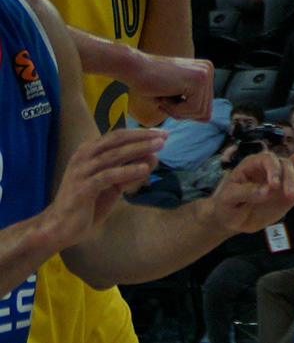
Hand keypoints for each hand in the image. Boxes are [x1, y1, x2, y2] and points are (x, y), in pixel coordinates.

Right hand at [34, 128, 167, 248]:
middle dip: (142, 137)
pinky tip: (145, 169)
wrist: (60, 227)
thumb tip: (154, 157)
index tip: (162, 133)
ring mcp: (81, 172)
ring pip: (113, 155)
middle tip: (164, 136)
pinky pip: (108, 176)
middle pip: (116, 141)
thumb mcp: (114, 186)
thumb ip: (131, 172)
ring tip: (159, 147)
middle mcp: (83, 157)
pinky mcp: (82, 188)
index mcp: (89, 152)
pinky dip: (127, 171)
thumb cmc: (88, 203)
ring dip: (138, 149)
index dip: (140, 133)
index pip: (117, 136)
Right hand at [124, 51, 214, 120]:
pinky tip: (163, 96)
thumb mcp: (175, 97)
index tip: (168, 102)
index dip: (185, 112)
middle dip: (182, 113)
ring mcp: (205, 73)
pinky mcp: (199, 79)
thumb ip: (192, 106)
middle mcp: (208, 70)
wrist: (134, 69)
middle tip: (164, 101)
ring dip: (177, 111)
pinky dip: (175, 109)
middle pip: (205, 110)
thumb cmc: (149, 84)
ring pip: (199, 112)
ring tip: (163, 98)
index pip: (205, 106)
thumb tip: (207, 119)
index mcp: (204, 72)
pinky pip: (193, 108)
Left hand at [207, 149, 293, 233]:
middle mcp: (270, 167)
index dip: (273, 169)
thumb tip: (267, 192)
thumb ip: (245, 193)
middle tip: (289, 196)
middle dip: (289, 178)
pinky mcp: (291, 188)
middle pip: (286, 162)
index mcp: (253, 165)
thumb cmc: (227, 206)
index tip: (274, 186)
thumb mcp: (228, 200)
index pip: (267, 158)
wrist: (234, 219)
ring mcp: (282, 177)